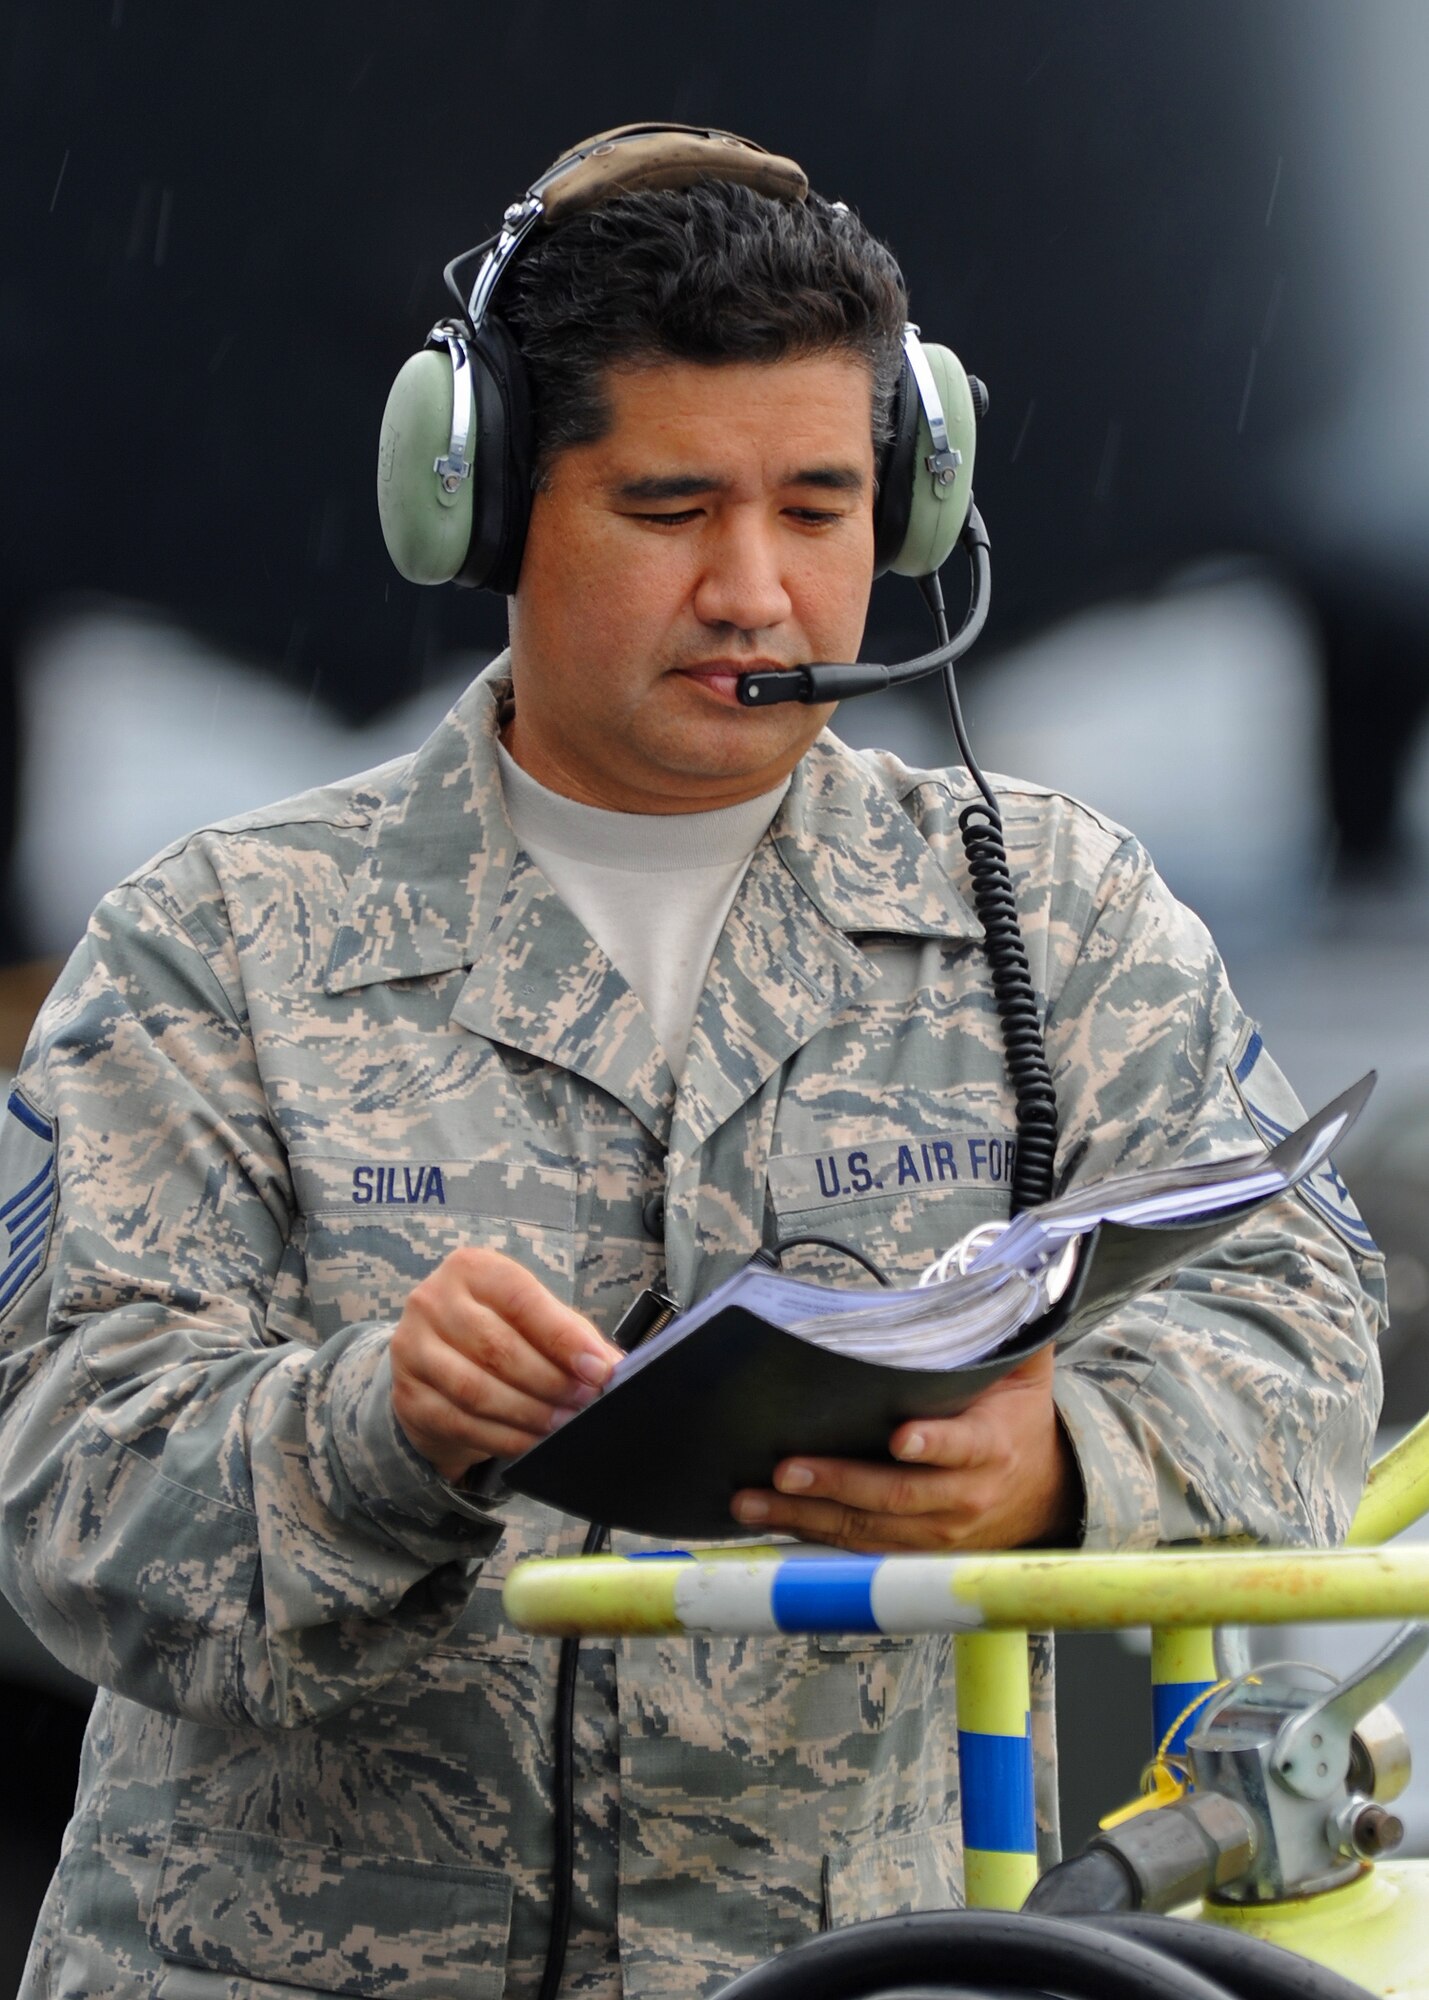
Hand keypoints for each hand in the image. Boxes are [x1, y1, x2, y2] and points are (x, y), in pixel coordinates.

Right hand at [389, 1247, 621, 1483]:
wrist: (435, 1368)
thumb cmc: (497, 1333)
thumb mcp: (532, 1320)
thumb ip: (570, 1336)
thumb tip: (612, 1367)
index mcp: (471, 1269)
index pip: (522, 1300)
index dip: (563, 1338)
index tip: (599, 1370)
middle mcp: (433, 1301)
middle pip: (498, 1347)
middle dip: (550, 1381)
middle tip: (585, 1404)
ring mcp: (412, 1349)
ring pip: (477, 1390)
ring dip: (528, 1414)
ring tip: (563, 1425)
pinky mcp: (407, 1396)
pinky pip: (461, 1423)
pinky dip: (504, 1439)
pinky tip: (532, 1444)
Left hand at [730, 1347, 1081, 1551]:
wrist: (1040, 1495)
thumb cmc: (1014, 1421)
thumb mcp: (1024, 1372)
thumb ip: (1009, 1328)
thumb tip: (1007, 1275)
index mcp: (991, 1446)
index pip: (962, 1446)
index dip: (933, 1443)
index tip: (899, 1437)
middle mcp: (963, 1496)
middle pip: (898, 1494)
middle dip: (839, 1481)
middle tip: (787, 1468)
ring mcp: (935, 1532)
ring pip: (867, 1529)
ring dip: (806, 1516)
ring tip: (751, 1500)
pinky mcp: (911, 1551)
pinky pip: (857, 1547)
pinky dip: (810, 1536)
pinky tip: (768, 1520)